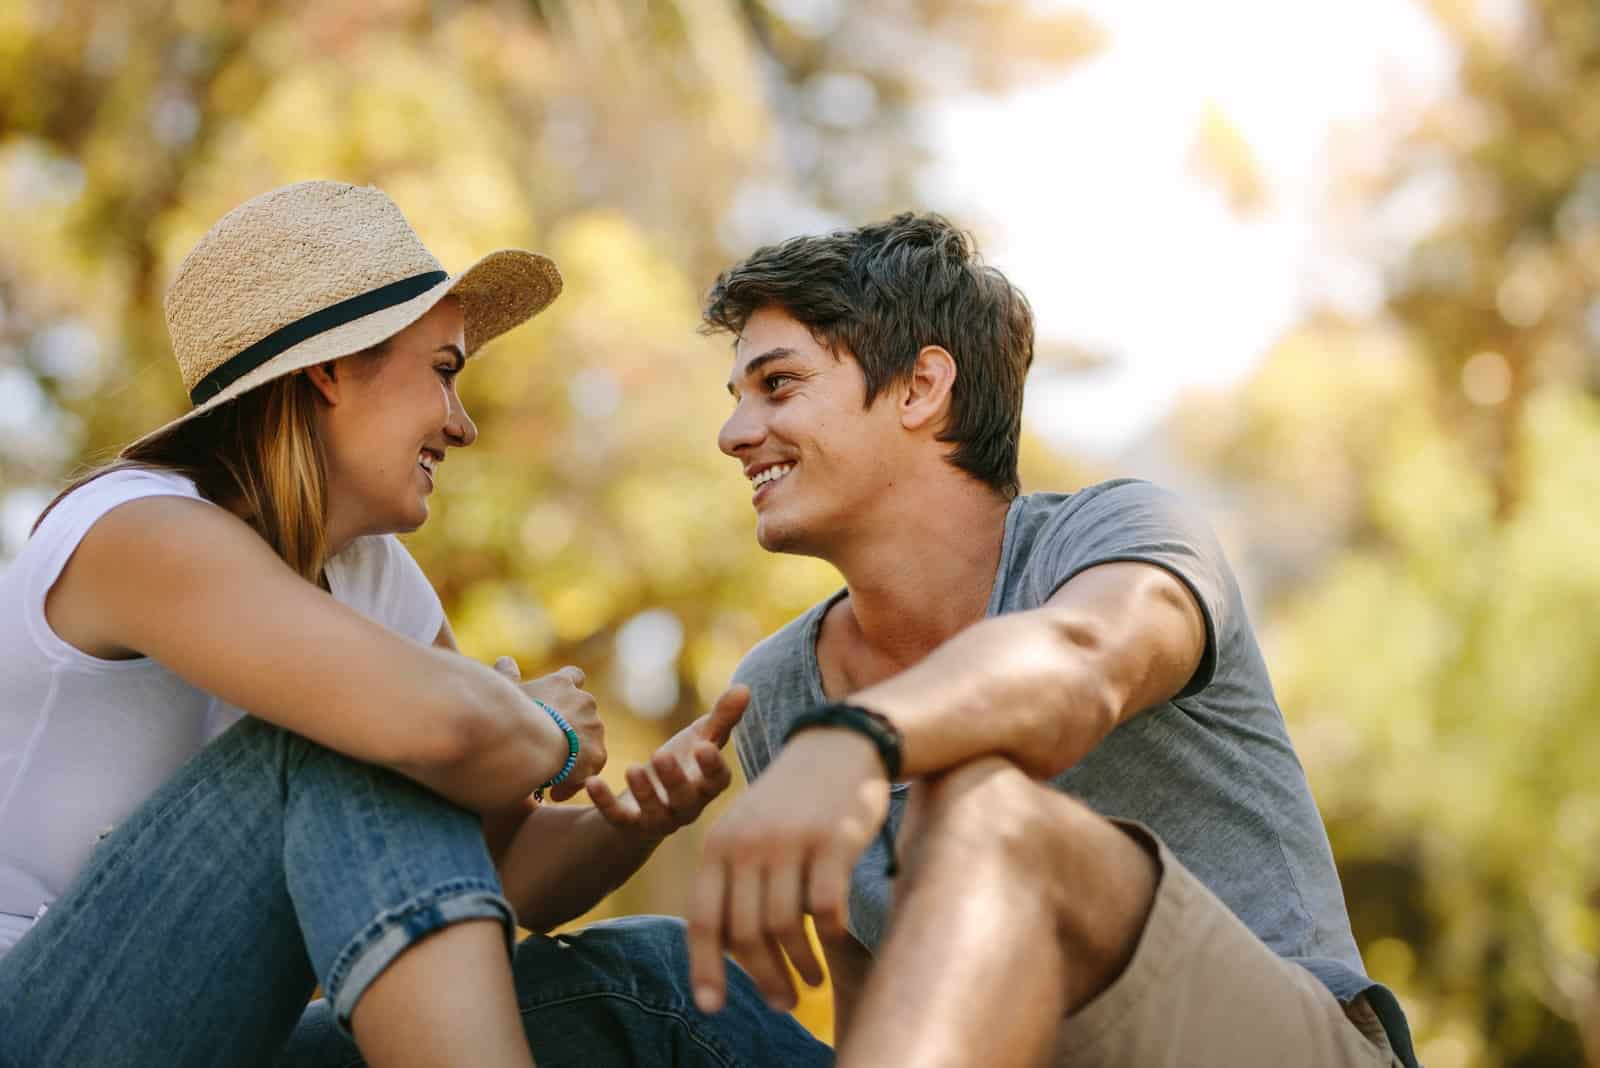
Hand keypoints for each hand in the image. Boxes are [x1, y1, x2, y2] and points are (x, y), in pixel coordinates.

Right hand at [494, 658, 605, 801]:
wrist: (532, 743)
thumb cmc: (511, 715)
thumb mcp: (504, 693)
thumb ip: (506, 676)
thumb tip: (505, 660)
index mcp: (563, 684)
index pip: (574, 676)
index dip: (569, 688)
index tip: (560, 701)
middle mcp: (584, 701)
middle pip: (584, 712)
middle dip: (571, 727)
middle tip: (549, 747)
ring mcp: (594, 727)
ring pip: (588, 740)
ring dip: (574, 753)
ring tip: (550, 774)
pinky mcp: (598, 754)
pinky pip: (589, 767)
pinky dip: (575, 779)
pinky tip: (556, 792)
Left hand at [584, 685, 747, 839]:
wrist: (648, 801)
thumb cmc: (682, 765)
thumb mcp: (700, 739)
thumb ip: (722, 717)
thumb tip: (744, 687)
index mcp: (706, 786)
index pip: (718, 781)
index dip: (713, 767)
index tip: (704, 747)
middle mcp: (686, 808)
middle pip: (686, 800)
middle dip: (674, 779)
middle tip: (661, 754)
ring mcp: (658, 819)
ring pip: (655, 814)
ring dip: (644, 793)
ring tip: (632, 768)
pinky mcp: (629, 825)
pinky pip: (617, 819)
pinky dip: (605, 803)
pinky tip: (593, 781)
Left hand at [688, 726, 889, 1013]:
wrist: (839, 743)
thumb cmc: (792, 800)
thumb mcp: (748, 830)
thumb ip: (732, 881)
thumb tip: (731, 954)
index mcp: (719, 845)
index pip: (703, 919)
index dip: (705, 968)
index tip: (712, 1007)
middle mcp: (748, 844)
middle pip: (745, 932)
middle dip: (764, 978)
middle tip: (782, 1003)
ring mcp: (789, 841)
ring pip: (785, 926)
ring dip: (799, 964)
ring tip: (810, 981)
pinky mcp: (832, 839)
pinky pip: (826, 906)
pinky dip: (829, 932)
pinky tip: (835, 939)